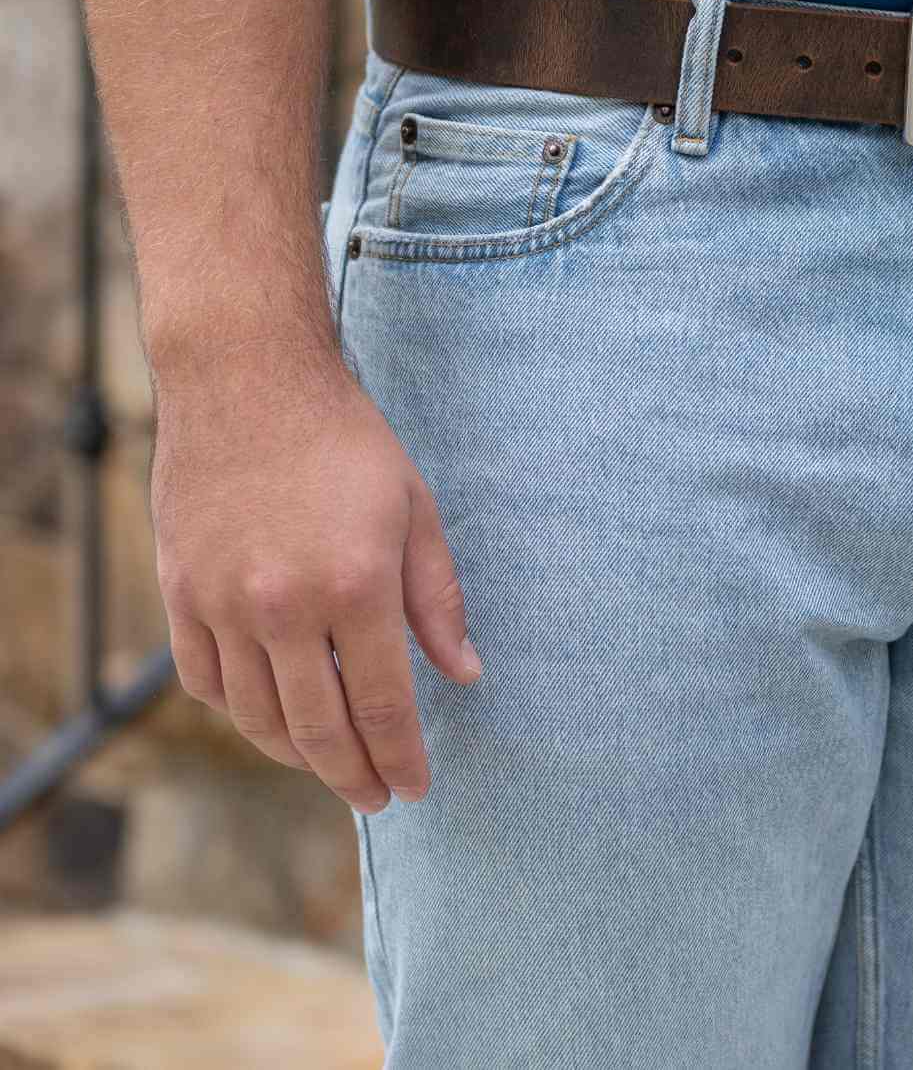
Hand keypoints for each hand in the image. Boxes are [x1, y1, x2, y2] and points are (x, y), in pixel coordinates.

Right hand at [151, 351, 481, 811]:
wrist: (249, 382)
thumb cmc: (346, 441)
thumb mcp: (415, 509)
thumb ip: (439, 600)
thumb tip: (464, 673)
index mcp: (356, 584)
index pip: (384, 704)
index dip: (402, 757)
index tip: (416, 787)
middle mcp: (284, 606)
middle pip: (319, 728)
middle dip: (354, 775)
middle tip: (377, 797)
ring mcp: (223, 603)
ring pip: (257, 716)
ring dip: (297, 754)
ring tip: (330, 763)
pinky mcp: (181, 591)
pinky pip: (206, 681)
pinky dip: (239, 711)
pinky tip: (270, 715)